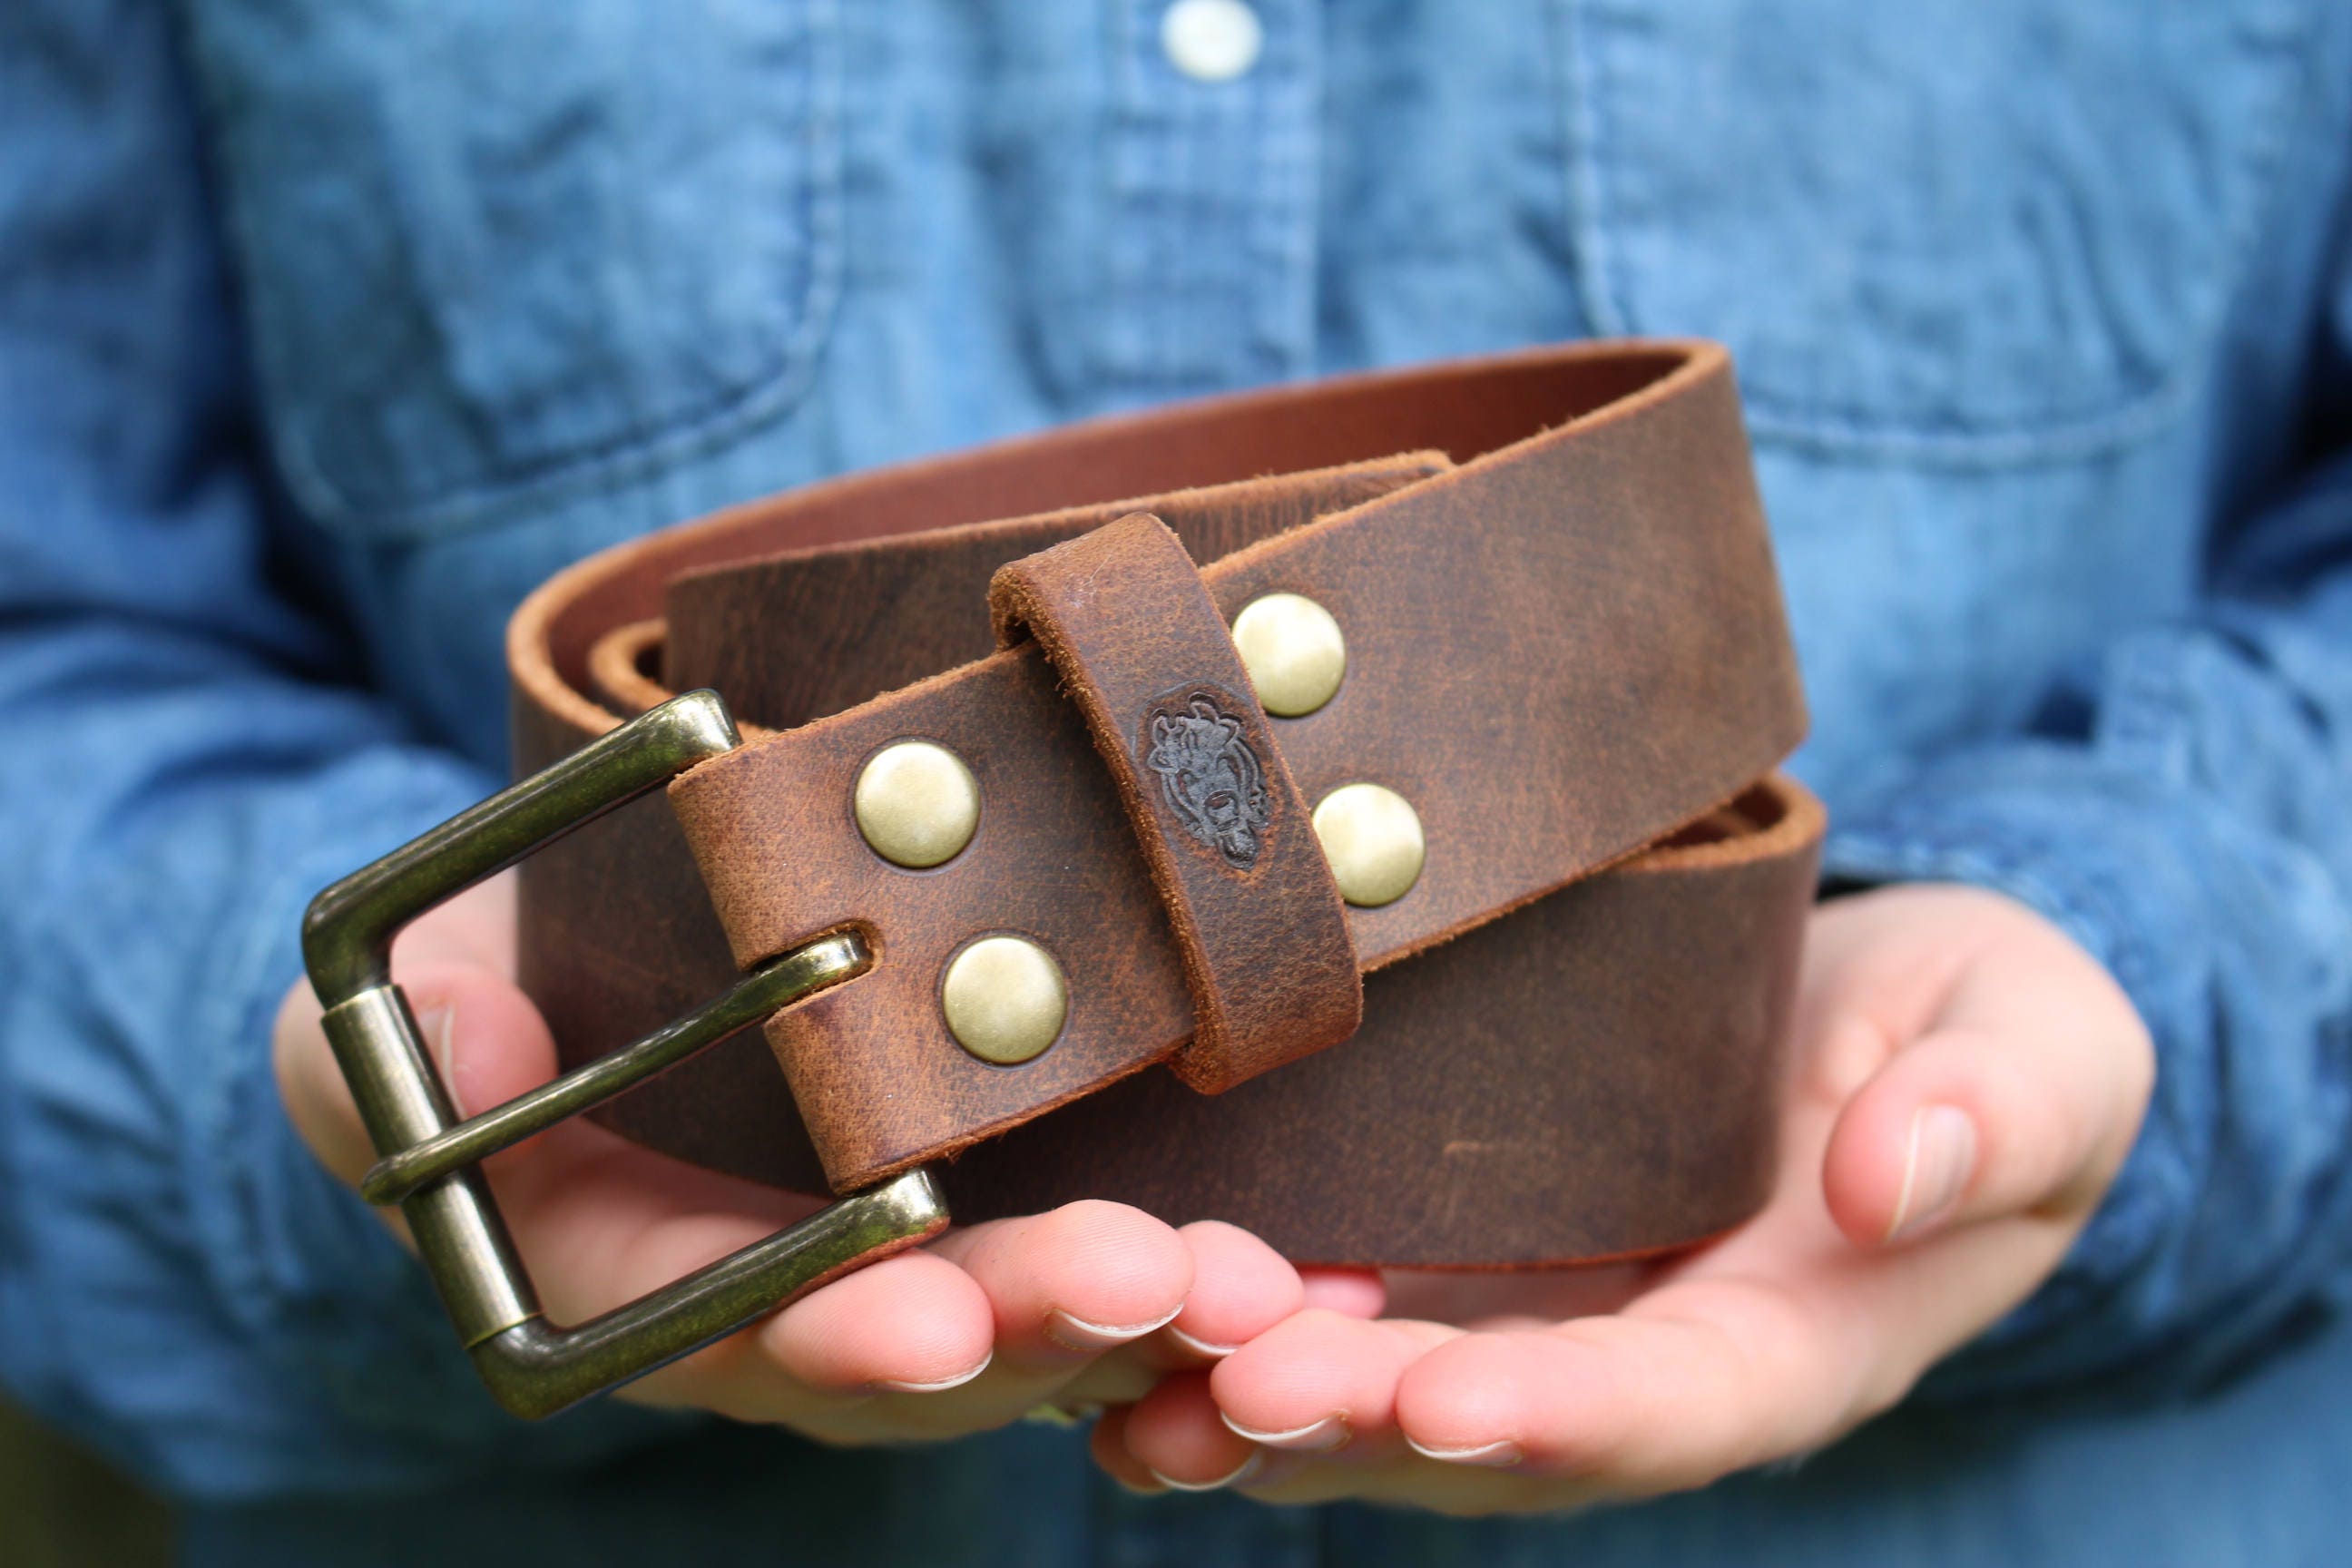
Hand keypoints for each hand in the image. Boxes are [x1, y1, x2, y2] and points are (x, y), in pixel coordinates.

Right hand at [274, 873, 1311, 1441]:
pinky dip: (1223, 1293)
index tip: (927, 1317)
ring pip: (1052, 1330)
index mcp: (651, 1287)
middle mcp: (801, 1310)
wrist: (607, 967)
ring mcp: (924, 1269)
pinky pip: (1130, 1276)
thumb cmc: (491, 1001)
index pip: (736, 1332)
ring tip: (1279, 1294)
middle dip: (1041, 1326)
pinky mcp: (1022, 1211)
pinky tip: (1343, 1280)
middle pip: (928, 1350)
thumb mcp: (396, 1028)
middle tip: (1164, 1289)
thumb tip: (457, 1049)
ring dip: (1164, 1319)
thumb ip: (396, 1062)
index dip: (830, 1330)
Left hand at [1093, 884, 2155, 1512]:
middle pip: (1482, 1432)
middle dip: (1355, 1421)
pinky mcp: (1454, 1249)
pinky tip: (1122, 1313)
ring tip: (1133, 1380)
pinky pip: (1332, 1307)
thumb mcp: (2040, 1052)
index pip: (1668, 1411)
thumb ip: (1994, 1118)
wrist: (1884, 1013)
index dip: (1562, 1419)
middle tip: (1231, 1389)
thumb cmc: (1979, 1036)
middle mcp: (1635, 1363)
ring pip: (1377, 1395)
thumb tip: (1892, 1182)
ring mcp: (1532, 1314)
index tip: (1453, 1400)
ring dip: (1252, 1399)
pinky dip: (1229, 1323)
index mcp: (1788, 1347)